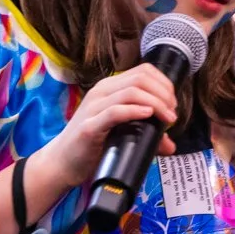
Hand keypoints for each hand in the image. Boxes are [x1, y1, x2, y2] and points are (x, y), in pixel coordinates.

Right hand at [37, 64, 180, 188]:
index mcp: (109, 88)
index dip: (163, 83)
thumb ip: (146, 135)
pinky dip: (135, 111)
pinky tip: (148, 115)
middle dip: (163, 94)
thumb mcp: (122, 134)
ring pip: (131, 92)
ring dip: (155, 103)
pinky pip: (115, 112)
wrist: (62, 162)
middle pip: (141, 79)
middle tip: (171, 113)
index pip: (143, 71)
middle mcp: (101, 92)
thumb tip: (170, 145)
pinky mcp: (90, 126)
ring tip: (166, 118)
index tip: (172, 103)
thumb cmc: (91, 145)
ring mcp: (94, 107)